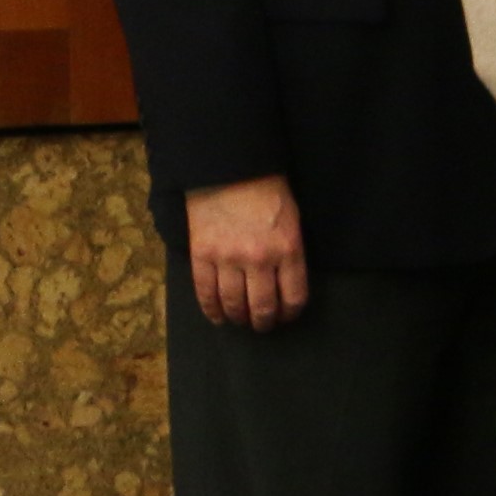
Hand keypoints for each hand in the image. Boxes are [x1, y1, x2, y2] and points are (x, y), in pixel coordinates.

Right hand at [186, 176, 309, 331]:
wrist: (229, 170)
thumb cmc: (267, 192)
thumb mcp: (292, 221)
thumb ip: (290, 253)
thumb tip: (285, 282)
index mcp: (288, 250)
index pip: (293, 296)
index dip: (290, 312)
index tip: (286, 316)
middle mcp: (259, 259)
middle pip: (262, 306)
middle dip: (263, 321)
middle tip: (262, 325)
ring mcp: (228, 258)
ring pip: (233, 303)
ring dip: (238, 317)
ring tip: (241, 320)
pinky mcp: (202, 255)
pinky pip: (205, 291)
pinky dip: (211, 309)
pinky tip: (217, 317)